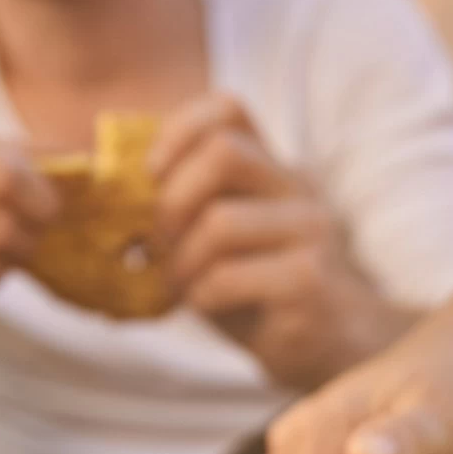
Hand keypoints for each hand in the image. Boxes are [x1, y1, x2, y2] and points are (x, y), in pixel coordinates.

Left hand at [151, 93, 409, 388]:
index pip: (228, 110)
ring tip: (180, 284)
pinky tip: (207, 305)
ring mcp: (310, 233)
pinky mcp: (308, 281)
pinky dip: (200, 295)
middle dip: (172, 199)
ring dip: (180, 260)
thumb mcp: (224, 236)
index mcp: (273, 167)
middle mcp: (298, 189)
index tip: (151, 177)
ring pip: (220, 222)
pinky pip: (227, 277)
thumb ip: (188, 204)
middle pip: (224, 153)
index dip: (176, 132)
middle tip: (160, 240)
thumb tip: (120, 195)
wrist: (332, 344)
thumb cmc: (261, 289)